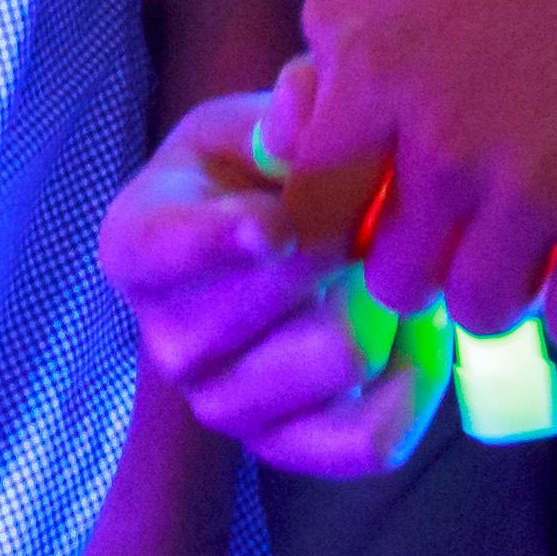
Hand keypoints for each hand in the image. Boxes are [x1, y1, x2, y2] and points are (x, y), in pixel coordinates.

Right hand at [98, 95, 450, 478]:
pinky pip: (370, 439)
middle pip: (284, 291)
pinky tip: (419, 340)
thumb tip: (302, 111)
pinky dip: (416, 386)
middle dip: (350, 241)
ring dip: (393, 305)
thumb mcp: (253, 121)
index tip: (277, 225)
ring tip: (397, 270)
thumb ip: (286, 105)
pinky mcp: (283, 450)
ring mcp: (220, 404)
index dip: (223, 239)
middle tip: (379, 217)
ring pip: (343, 355)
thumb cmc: (253, 174)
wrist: (260, 250)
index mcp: (137, 244)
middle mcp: (165, 337)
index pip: (166, 248)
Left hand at [289, 0, 556, 352]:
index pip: (307, 212)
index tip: (387, 209)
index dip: (346, 221)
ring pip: (480, 311)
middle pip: (394, 277)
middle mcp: (439, 138)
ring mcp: (531, 189)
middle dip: (430, 254)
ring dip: (509, 283)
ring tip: (549, 221)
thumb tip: (289, 136)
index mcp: (374, 64)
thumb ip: (344, 42)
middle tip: (484, 208)